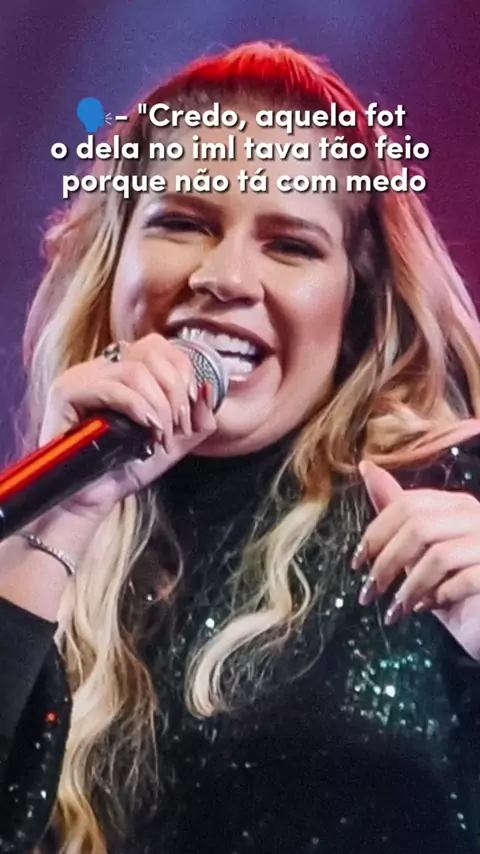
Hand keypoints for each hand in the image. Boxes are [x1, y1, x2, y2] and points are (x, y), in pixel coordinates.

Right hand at [38, 333, 217, 520]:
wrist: (91, 500)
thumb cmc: (126, 469)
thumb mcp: (174, 441)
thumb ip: (198, 419)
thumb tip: (209, 388)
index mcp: (121, 371)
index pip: (157, 345)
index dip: (183, 370)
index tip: (190, 409)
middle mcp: (99, 367)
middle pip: (151, 350)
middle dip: (176, 391)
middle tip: (179, 427)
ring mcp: (80, 377)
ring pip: (136, 370)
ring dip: (160, 406)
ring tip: (161, 435)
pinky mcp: (66, 393)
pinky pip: (112, 388)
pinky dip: (139, 408)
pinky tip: (148, 429)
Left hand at [352, 461, 479, 642]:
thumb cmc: (450, 587)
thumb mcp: (416, 551)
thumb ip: (395, 512)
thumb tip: (367, 468)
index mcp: (455, 505)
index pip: (407, 504)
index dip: (376, 533)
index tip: (357, 562)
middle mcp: (476, 516)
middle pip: (418, 525)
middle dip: (387, 561)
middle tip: (370, 591)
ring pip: (438, 555)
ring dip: (409, 586)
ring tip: (397, 608)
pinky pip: (464, 580)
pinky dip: (438, 597)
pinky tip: (426, 608)